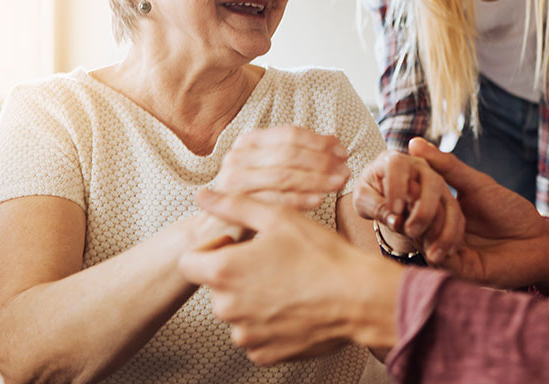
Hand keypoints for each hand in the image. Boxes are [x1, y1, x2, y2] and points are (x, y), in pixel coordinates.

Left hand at [178, 190, 402, 364]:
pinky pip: (255, 335)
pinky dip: (269, 324)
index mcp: (223, 270)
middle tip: (275, 262)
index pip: (188, 262)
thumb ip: (233, 204)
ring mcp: (245, 334)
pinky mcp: (264, 354)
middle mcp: (227, 307)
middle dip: (237, 274)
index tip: (239, 247)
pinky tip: (294, 306)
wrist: (359, 297)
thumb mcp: (278, 217)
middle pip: (216, 287)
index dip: (212, 250)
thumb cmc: (322, 255)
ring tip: (289, 284)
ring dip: (253, 299)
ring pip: (236, 312)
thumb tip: (202, 195)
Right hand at [217, 125, 350, 209]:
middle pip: (289, 153)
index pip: (289, 133)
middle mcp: (238, 156)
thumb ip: (300, 156)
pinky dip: (299, 198)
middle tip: (346, 171)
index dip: (319, 141)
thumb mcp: (275, 171)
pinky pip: (273, 199)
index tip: (343, 152)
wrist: (215, 229)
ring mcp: (233, 180)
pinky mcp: (233, 205)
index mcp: (249, 142)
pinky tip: (319, 200)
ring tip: (338, 184)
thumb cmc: (253, 198)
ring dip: (316, 179)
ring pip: (283, 175)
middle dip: (322, 161)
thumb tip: (335, 143)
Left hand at [353, 150, 464, 263]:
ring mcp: (437, 184)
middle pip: (432, 182)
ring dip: (442, 228)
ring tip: (431, 253)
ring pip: (449, 201)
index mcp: (394, 161)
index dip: (397, 187)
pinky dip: (452, 236)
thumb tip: (396, 221)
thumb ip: (375, 206)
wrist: (383, 194)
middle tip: (410, 232)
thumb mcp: (363, 199)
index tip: (393, 210)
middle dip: (424, 209)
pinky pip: (457, 217)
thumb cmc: (370, 193)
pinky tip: (444, 253)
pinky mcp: (447, 201)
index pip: (398, 166)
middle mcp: (420, 168)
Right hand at [407, 138, 548, 290]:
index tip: (403, 177)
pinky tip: (445, 236)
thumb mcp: (477, 184)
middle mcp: (440, 232)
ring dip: (428, 225)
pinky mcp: (461, 270)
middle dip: (412, 207)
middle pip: (413, 221)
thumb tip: (414, 143)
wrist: (540, 239)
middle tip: (412, 197)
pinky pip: (440, 259)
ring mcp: (448, 252)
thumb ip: (447, 166)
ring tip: (434, 213)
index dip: (406, 189)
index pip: (412, 201)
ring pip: (424, 240)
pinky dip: (438, 246)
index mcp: (441, 211)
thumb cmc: (510, 210)